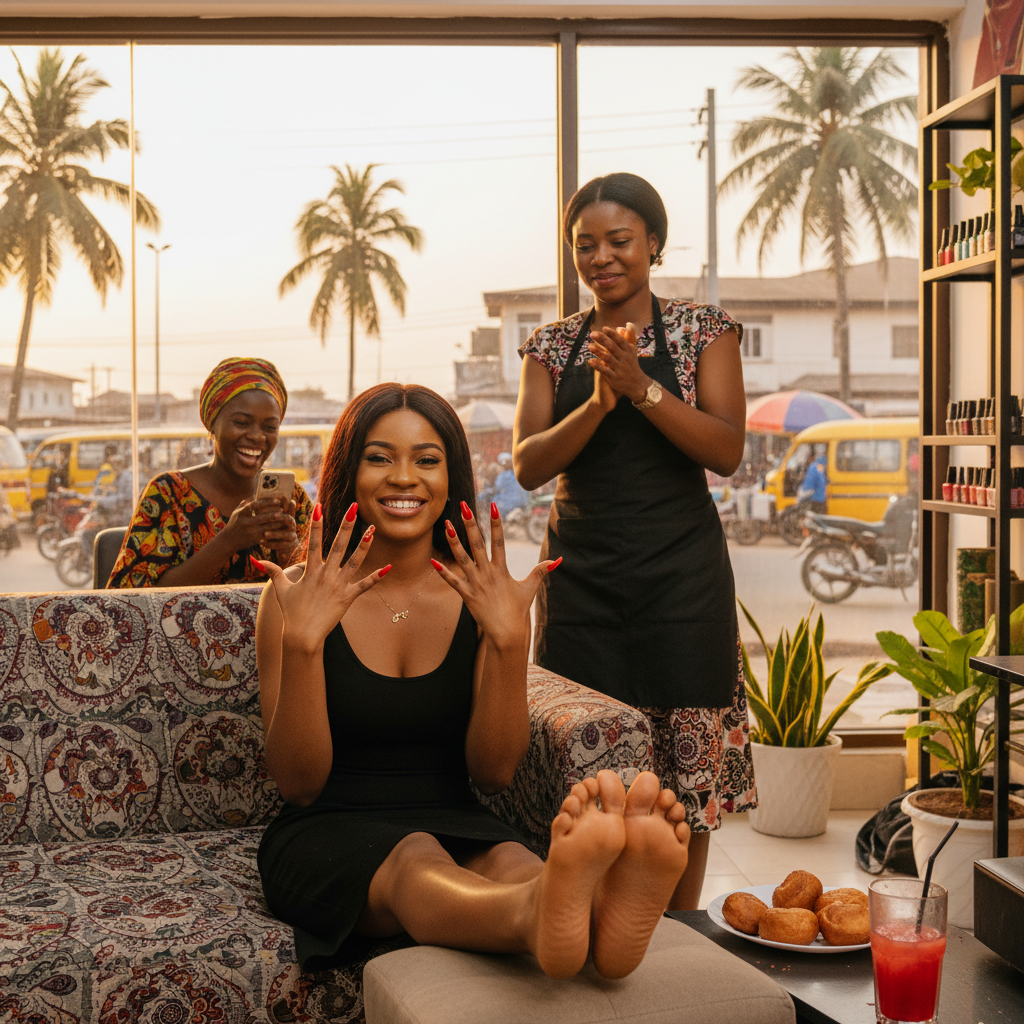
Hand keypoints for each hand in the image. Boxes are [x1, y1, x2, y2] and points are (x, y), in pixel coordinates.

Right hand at [222, 495, 287, 553]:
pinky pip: (267, 535)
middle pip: (263, 516)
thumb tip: (256, 493)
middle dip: (274, 512)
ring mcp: (250, 531)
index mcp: (241, 513)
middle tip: (282, 509)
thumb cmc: (234, 523)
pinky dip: (275, 531)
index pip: (255, 505)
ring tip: (285, 517)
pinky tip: (281, 527)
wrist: (228, 541)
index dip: (267, 502)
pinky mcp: (255, 539)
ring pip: (267, 526)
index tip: (277, 500)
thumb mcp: (236, 512)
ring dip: (277, 522)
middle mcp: (246, 522)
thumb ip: (246, 503)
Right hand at [254, 502, 388, 647]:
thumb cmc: (291, 612)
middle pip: (338, 545)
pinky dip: (376, 577)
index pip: (314, 542)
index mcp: (311, 571)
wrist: (302, 635)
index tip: (319, 506)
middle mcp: (326, 575)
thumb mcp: (280, 589)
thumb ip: (273, 571)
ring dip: (364, 545)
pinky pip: (364, 586)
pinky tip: (388, 568)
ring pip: (354, 561)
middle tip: (354, 507)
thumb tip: (256, 559)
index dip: (316, 524)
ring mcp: (338, 586)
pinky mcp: (348, 598)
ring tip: (373, 529)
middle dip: (346, 525)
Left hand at [260, 496, 299, 563]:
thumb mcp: (280, 519)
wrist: (287, 544)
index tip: (277, 505)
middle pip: (290, 521)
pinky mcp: (288, 546)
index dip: (284, 508)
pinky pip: (280, 545)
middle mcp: (293, 527)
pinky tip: (261, 542)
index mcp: (290, 519)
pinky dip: (270, 544)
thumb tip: (275, 496)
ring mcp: (292, 537)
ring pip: (285, 535)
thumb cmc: (281, 528)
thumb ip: (276, 509)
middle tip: (273, 516)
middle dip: (282, 518)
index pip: (289, 511)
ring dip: (275, 533)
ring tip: (265, 534)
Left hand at [431, 500, 559, 649]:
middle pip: (477, 543)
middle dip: (470, 524)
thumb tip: (557, 560)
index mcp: (502, 569)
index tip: (492, 505)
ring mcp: (476, 583)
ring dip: (454, 541)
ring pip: (462, 558)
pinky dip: (443, 571)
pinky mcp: (467, 595)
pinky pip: (453, 581)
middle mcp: (488, 573)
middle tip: (464, 506)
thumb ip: (541, 571)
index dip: (496, 523)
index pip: (499, 541)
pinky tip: (433, 560)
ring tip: (447, 525)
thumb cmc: (518, 610)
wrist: (507, 632)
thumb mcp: (530, 588)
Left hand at [588, 322, 650, 404]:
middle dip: (602, 339)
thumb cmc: (632, 365)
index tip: (604, 328)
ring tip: (589, 346)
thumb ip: (629, 338)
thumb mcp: (632, 351)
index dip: (612, 334)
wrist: (638, 385)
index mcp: (629, 351)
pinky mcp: (614, 378)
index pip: (620, 340)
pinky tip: (590, 361)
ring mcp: (619, 368)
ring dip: (598, 351)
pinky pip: (605, 371)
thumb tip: (626, 324)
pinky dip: (598, 365)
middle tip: (592, 333)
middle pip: (613, 347)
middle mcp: (624, 359)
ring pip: (608, 358)